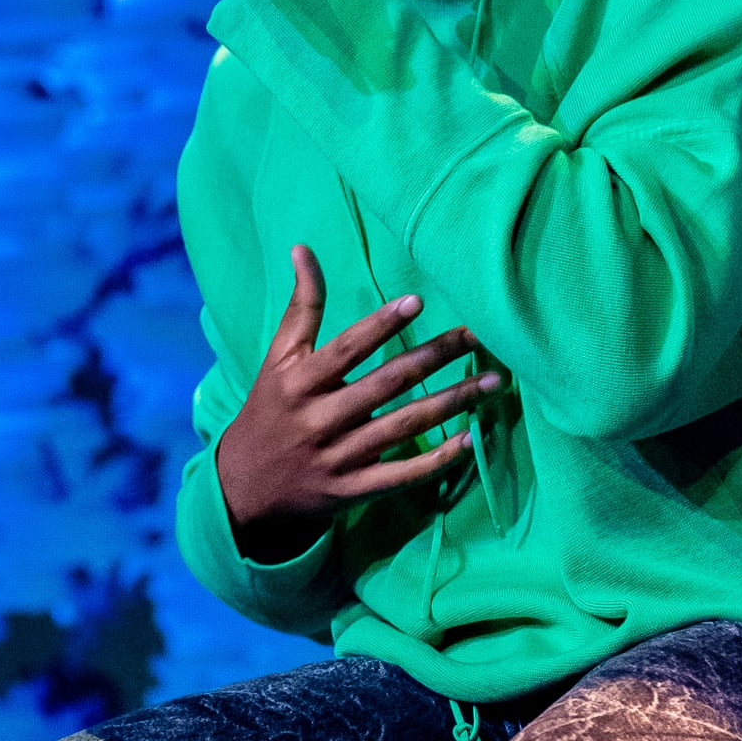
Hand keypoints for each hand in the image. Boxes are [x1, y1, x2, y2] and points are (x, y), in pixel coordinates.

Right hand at [217, 247, 500, 562]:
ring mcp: (339, 457)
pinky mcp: (354, 491)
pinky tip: (471, 440)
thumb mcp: (277, 360)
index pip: (347, 349)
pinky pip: (402, 475)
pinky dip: (437, 460)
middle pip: (387, 383)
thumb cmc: (270, 412)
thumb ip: (300, 309)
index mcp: (300, 382)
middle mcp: (320, 418)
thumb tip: (303, 249)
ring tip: (494, 384)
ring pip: (404, 426)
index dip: (380, 324)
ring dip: (453, 403)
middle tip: (480, 337)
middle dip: (436, 357)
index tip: (417, 301)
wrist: (246, 490)